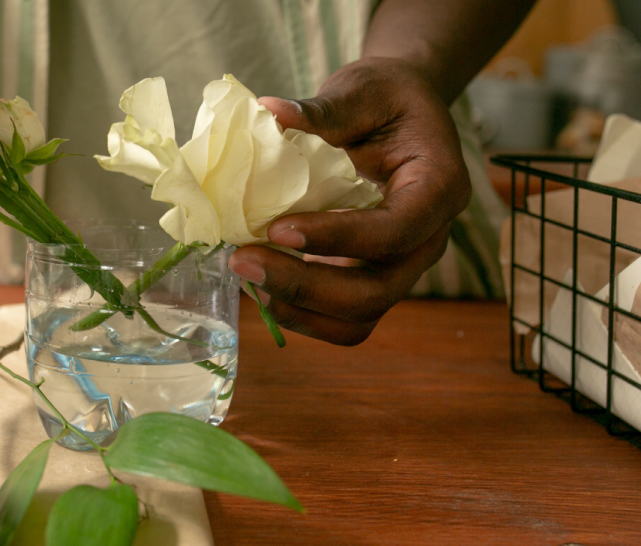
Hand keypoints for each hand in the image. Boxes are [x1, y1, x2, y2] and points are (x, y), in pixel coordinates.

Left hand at [229, 58, 469, 344]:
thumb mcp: (361, 89)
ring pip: (358, 318)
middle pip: (376, 292)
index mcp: (439, 188)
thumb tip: (269, 112)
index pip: (395, 231)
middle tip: (243, 260)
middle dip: (304, 286)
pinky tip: (259, 285)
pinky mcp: (373, 278)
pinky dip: (300, 312)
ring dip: (298, 308)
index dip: (336, 238)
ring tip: (246, 277)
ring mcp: (401, 266)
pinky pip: (342, 318)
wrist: (399, 114)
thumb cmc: (385, 98)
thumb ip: (322, 109)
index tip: (276, 228)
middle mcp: (427, 239)